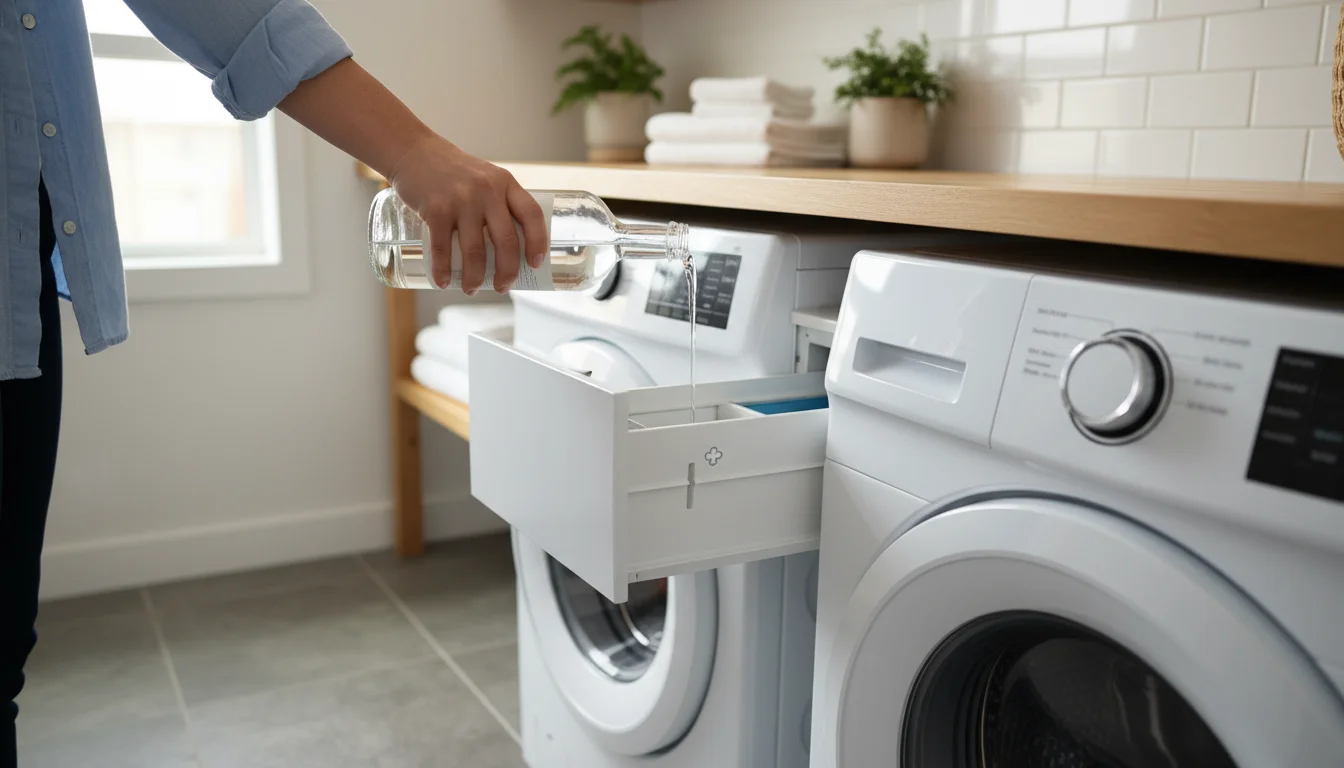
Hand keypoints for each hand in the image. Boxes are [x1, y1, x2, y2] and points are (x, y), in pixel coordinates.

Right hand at [388, 134, 545, 293]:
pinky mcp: (435, 209)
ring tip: (471, 289)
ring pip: (475, 251)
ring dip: (474, 278)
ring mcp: (461, 200)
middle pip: (506, 241)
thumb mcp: (485, 178)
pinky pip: (443, 248)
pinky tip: (443, 282)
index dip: (537, 242)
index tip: (535, 264)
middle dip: (507, 271)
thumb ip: (498, 205)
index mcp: (505, 183)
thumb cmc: (453, 171)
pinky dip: (442, 270)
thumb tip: (507, 251)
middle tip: (502, 286)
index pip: (531, 215)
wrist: (413, 151)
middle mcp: (487, 190)